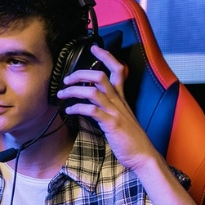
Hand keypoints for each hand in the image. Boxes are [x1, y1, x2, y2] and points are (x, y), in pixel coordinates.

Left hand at [56, 45, 158, 169]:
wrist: (142, 156)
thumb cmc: (129, 139)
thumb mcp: (119, 118)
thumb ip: (106, 108)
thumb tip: (87, 103)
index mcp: (122, 98)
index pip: (118, 70)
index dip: (106, 56)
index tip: (94, 48)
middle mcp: (119, 101)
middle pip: (100, 76)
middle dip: (80, 74)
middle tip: (66, 79)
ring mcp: (116, 112)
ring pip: (93, 91)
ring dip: (73, 90)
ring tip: (61, 94)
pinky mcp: (111, 124)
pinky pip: (92, 110)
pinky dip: (77, 107)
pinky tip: (68, 110)